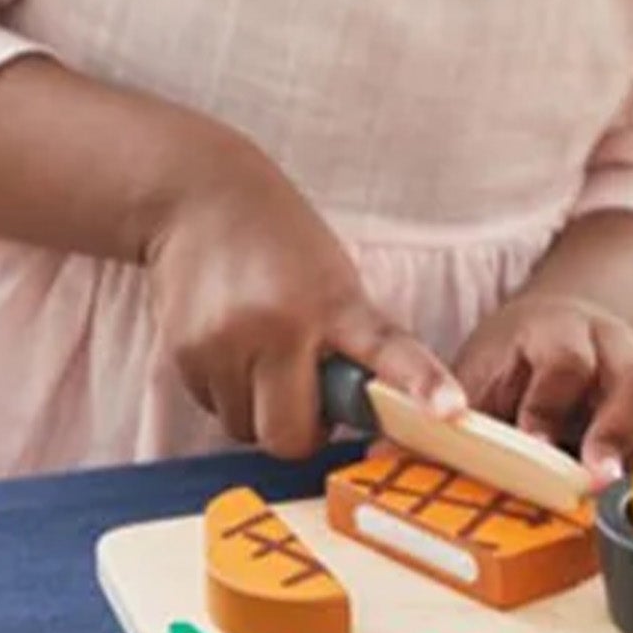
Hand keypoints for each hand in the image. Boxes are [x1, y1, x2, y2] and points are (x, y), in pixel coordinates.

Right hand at [144, 135, 462, 457]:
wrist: (197, 197)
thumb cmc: (279, 240)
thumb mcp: (333, 277)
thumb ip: (352, 338)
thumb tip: (365, 405)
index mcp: (333, 302)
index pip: (386, 349)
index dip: (420, 383)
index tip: (450, 410)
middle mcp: (278, 327)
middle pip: (289, 435)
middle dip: (299, 431)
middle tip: (304, 397)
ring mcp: (225, 343)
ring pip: (246, 428)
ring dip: (257, 410)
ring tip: (259, 355)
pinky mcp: (182, 353)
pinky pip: (213, 409)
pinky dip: (225, 391)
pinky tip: (228, 345)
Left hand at [452, 292, 632, 488]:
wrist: (547, 332)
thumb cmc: (506, 365)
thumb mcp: (478, 378)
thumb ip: (470, 418)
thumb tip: (437, 468)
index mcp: (556, 329)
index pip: (564, 363)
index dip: (549, 408)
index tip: (535, 447)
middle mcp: (612, 344)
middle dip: (617, 434)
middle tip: (598, 480)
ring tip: (629, 503)